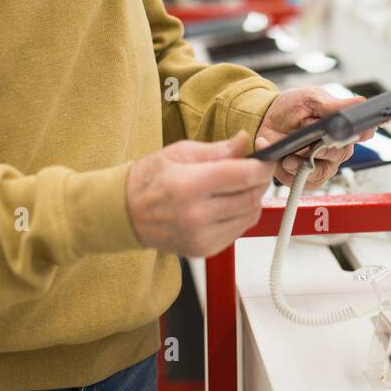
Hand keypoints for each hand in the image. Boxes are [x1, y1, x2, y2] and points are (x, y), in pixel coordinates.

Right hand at [125, 131, 275, 256]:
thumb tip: (246, 141)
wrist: (125, 213)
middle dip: (260, 181)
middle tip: (254, 169)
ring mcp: (200, 237)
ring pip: (250, 216)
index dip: (262, 165)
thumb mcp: (180, 152)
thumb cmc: (149, 179)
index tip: (265, 158)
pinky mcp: (204, 249)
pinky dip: (241, 216)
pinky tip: (227, 205)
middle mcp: (196, 215)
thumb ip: (219, 149)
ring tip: (237, 187)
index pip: (244, 176)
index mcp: (189, 185)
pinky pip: (239, 231)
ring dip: (252, 198)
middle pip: (251, 197)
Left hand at [254, 86, 376, 187]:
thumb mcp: (312, 99)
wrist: (267, 120)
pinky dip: (290, 172)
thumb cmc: (293, 108)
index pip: (362, 133)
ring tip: (288, 155)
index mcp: (343, 127)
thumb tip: (361, 102)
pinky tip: (283, 160)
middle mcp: (337, 148)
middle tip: (311, 144)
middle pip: (341, 154)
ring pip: (321, 172)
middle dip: (323, 149)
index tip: (354, 133)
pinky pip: (305, 182)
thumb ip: (334, 105)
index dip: (360, 134)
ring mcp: (323, 165)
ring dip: (303, 163)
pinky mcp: (307, 178)